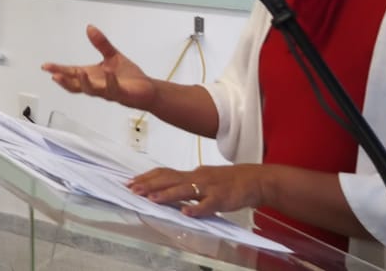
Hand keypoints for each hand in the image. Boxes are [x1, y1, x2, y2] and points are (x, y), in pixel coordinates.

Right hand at [41, 25, 156, 109]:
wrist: (148, 89)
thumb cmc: (128, 77)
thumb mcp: (112, 56)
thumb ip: (101, 43)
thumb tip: (89, 27)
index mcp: (92, 76)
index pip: (71, 73)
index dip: (58, 70)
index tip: (45, 66)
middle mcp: (97, 86)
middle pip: (76, 86)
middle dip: (65, 81)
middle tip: (54, 75)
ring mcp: (108, 92)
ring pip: (92, 91)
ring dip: (84, 82)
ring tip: (78, 72)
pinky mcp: (122, 94)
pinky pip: (114, 89)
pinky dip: (110, 81)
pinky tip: (108, 72)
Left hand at [129, 164, 268, 217]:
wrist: (253, 180)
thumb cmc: (226, 180)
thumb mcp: (202, 178)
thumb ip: (185, 182)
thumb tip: (164, 186)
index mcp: (192, 174)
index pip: (165, 172)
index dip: (147, 177)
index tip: (131, 181)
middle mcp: (197, 178)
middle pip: (170, 179)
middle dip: (150, 184)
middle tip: (133, 189)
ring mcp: (209, 188)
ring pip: (186, 189)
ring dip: (168, 194)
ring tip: (152, 199)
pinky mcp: (222, 199)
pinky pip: (208, 204)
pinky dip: (197, 208)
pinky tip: (186, 213)